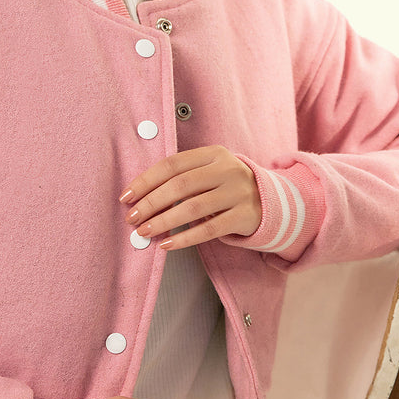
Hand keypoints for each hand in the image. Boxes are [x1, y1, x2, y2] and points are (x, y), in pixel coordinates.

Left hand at [119, 145, 261, 250]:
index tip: (126, 196)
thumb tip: (139, 198)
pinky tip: (167, 245)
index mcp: (214, 153)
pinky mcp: (244, 216)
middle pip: (181, 185)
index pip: (172, 164)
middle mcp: (227, 170)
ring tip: (145, 232)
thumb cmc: (226, 186)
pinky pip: (209, 230)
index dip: (146, 180)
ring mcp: (238, 193)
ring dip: (164, 221)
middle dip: (151, 202)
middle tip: (132, 217)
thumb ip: (182, 178)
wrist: (271, 201)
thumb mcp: (209, 171)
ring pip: (193, 208)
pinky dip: (185, 238)